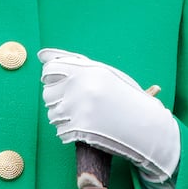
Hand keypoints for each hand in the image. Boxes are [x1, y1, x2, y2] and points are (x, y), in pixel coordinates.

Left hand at [39, 48, 179, 182]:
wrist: (146, 125)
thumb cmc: (124, 97)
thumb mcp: (103, 74)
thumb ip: (72, 62)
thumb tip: (41, 55)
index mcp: (87, 69)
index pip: (49, 70)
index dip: (53, 79)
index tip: (63, 84)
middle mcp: (81, 86)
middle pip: (48, 95)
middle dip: (60, 100)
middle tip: (80, 104)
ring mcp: (79, 108)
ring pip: (52, 115)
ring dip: (64, 118)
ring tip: (86, 116)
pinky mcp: (80, 129)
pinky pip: (60, 132)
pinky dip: (70, 133)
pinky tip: (87, 129)